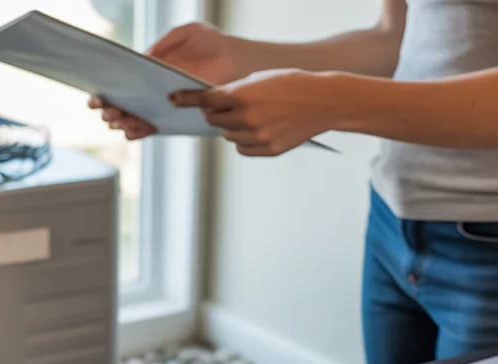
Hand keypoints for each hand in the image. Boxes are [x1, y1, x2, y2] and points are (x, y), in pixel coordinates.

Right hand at [89, 22, 245, 140]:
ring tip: (116, 119)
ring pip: (134, 119)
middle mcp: (153, 90)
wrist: (237, 62)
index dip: (106, 91)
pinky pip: (153, 129)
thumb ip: (164, 44)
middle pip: (122, 104)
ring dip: (121, 121)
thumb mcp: (185, 35)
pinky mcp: (177, 118)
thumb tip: (143, 57)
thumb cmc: (214, 44)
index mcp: (150, 71)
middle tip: (104, 109)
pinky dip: (140, 131)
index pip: (122, 83)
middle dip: (108, 109)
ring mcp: (163, 106)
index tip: (96, 95)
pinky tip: (131, 130)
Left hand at [171, 69, 336, 155]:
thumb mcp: (259, 78)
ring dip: (230, 127)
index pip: (205, 100)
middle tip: (227, 106)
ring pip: (227, 136)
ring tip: (250, 116)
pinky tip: (258, 130)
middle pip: (213, 120)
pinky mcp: (268, 150)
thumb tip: (213, 103)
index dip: (188, 99)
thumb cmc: (292, 84)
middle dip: (216, 112)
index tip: (175, 99)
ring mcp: (257, 137)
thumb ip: (234, 91)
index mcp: (241, 96)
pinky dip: (243, 141)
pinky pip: (242, 149)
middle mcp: (246, 118)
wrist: (323, 101)